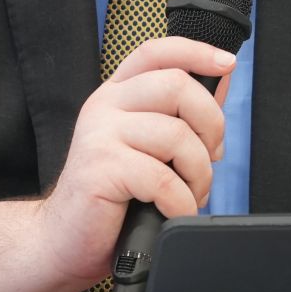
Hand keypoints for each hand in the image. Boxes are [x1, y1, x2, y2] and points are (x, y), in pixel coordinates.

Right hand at [32, 36, 234, 286]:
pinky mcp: (100, 169)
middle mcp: (105, 106)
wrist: (63, 240)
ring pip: (176, 135)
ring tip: (191, 195)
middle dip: (211, 125)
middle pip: (176, 86)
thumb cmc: (110, 198)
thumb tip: (220, 81)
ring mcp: (99, 135)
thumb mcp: (148, 147)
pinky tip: (174, 211)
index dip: (195, 51)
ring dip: (199, 174)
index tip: (227, 64)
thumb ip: (180, 115)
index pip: (156, 53)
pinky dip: (181, 202)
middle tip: (210, 159)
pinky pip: (163, 179)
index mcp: (117, 96)